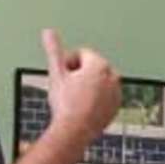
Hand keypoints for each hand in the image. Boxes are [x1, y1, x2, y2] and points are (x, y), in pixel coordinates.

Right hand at [40, 29, 120, 144]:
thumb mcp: (56, 74)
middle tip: (67, 90)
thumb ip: (53, 50)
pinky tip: (83, 108)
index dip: (68, 64)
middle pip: (91, 66)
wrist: (74, 132)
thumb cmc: (66, 104)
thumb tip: (48, 32)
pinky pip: (104, 96)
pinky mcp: (116, 106)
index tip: (62, 78)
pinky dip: (96, 98)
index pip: (81, 54)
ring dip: (87, 85)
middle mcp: (112, 76)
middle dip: (79, 74)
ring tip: (75, 100)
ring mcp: (116, 92)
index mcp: (99, 64)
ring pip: (98, 81)